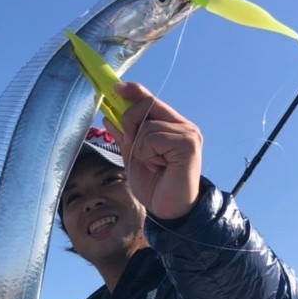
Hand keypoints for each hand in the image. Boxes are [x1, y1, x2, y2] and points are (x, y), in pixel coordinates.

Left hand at [106, 82, 202, 220]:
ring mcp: (188, 133)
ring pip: (147, 124)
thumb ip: (124, 136)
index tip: (116, 88)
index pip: (151, 100)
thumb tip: (108, 115)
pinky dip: (146, 153)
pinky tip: (158, 166)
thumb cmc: (155, 186)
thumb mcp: (133, 156)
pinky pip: (153, 137)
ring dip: (139, 147)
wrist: (169, 210)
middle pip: (147, 104)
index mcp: (172, 126)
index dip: (134, 91)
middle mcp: (183, 126)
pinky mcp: (188, 144)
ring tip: (152, 164)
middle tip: (131, 145)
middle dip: (129, 122)